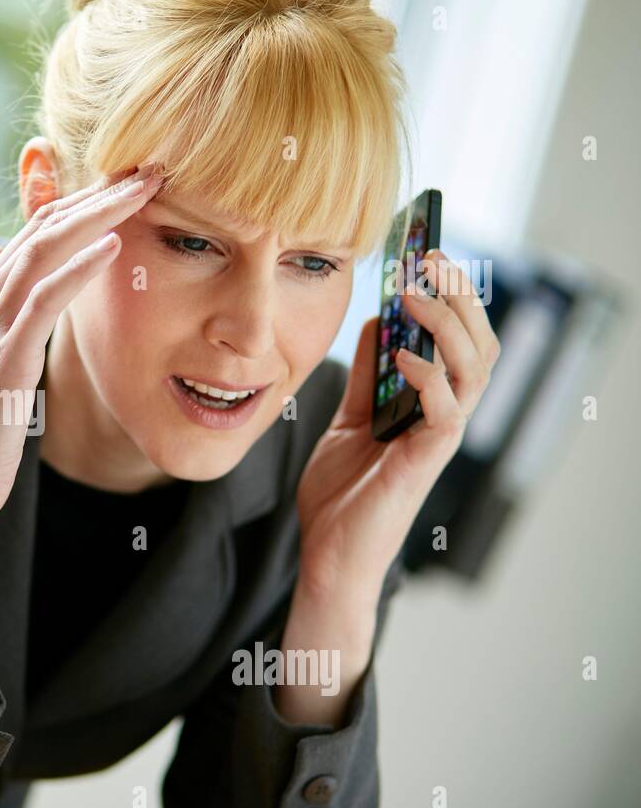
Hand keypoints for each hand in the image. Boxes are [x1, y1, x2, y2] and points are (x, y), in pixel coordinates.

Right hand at [0, 161, 164, 529]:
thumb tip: (2, 256)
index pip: (36, 232)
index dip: (84, 202)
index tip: (131, 183)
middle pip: (45, 228)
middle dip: (98, 193)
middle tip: (149, 167)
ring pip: (45, 250)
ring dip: (97, 215)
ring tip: (142, 189)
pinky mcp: (5, 357)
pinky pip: (45, 299)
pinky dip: (78, 267)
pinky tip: (113, 245)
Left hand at [295, 249, 501, 603]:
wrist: (327, 554)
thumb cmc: (342, 493)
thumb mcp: (348, 419)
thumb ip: (364, 376)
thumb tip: (374, 320)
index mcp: (430, 402)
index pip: (459, 338)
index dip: (450, 295)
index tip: (424, 253)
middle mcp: (445, 416)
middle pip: (479, 344)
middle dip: (460, 295)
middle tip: (429, 257)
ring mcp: (438, 440)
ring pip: (474, 370)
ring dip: (447, 324)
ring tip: (413, 292)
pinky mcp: (424, 463)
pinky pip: (448, 412)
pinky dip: (430, 378)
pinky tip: (402, 357)